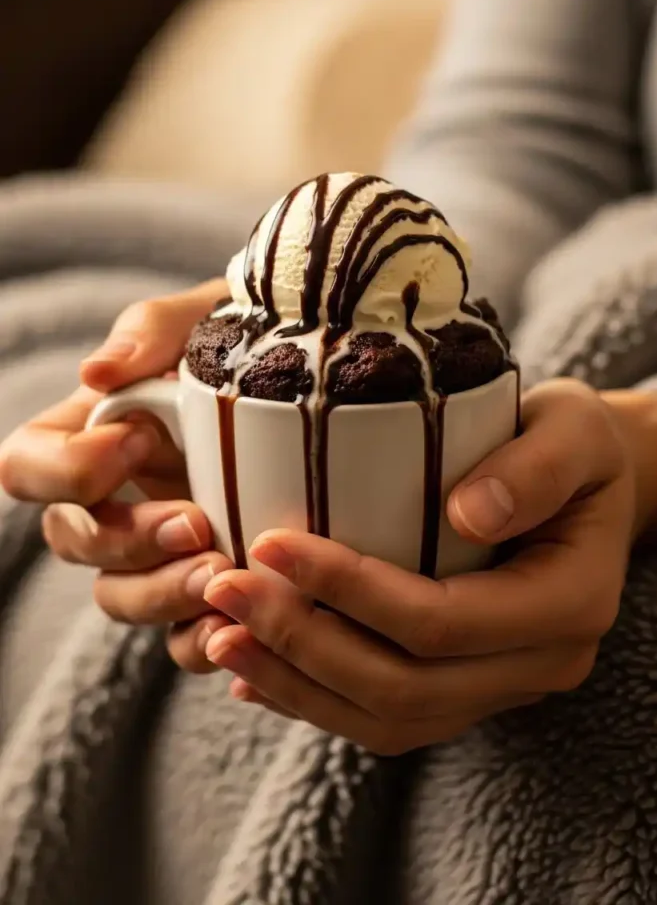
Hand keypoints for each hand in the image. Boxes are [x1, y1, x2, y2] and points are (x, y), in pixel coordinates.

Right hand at [0, 278, 233, 672]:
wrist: (323, 388)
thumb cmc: (247, 343)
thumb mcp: (205, 320)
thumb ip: (151, 333)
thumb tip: (97, 372)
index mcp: (89, 436)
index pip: (28, 466)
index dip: (69, 468)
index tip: (140, 438)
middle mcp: (110, 500)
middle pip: (75, 543)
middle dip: (131, 538)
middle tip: (197, 521)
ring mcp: (155, 551)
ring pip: (120, 597)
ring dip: (164, 594)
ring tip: (223, 574)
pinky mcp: (204, 587)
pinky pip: (179, 637)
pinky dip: (203, 641)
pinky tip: (242, 629)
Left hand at [202, 379, 636, 752]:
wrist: (585, 486)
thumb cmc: (572, 443)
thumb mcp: (574, 426)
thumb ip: (536, 466)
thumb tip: (467, 515)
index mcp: (570, 603)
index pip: (442, 620)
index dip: (350, 589)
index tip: (271, 542)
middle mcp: (541, 664)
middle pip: (405, 685)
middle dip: (302, 643)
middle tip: (223, 591)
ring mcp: (502, 688)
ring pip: (388, 718)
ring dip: (295, 683)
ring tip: (218, 636)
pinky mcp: (467, 691)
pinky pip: (387, 718)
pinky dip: (313, 700)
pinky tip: (254, 672)